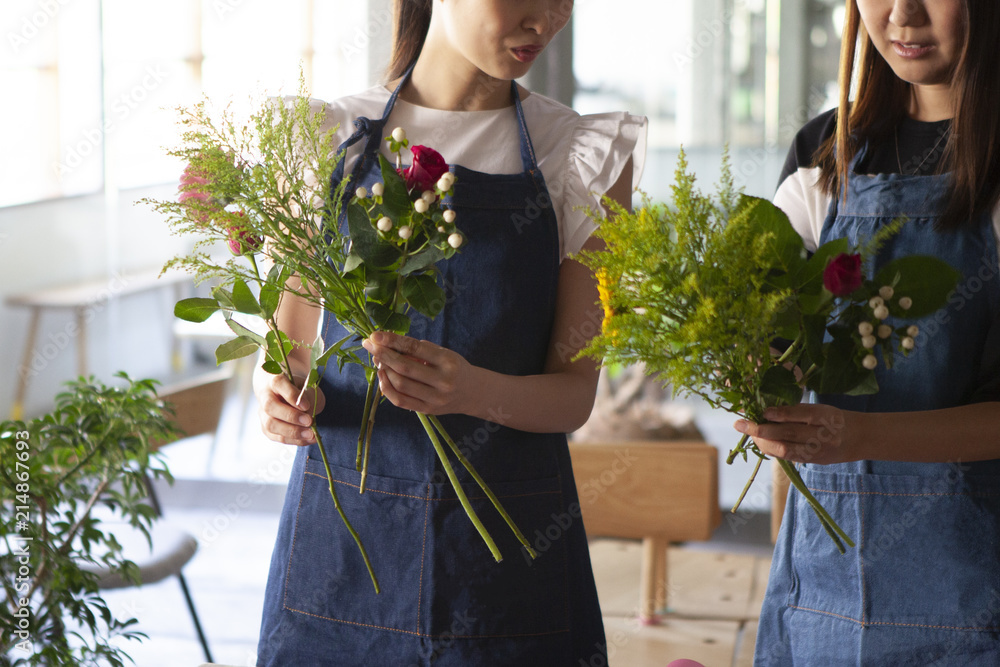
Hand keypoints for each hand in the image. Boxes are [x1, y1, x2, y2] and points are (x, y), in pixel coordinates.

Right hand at [256, 373, 325, 445]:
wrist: (287, 396)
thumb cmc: (300, 390)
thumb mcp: (308, 387)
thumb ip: (308, 397)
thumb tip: (307, 414)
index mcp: (275, 380)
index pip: (278, 384)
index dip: (291, 395)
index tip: (306, 405)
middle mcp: (265, 396)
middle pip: (270, 406)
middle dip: (290, 416)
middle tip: (309, 421)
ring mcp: (263, 413)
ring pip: (270, 424)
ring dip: (292, 432)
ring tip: (311, 434)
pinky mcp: (266, 428)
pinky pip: (277, 437)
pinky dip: (294, 440)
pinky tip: (308, 439)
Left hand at [362, 331, 472, 414]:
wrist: (472, 392)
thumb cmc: (454, 367)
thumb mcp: (443, 353)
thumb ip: (418, 350)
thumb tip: (387, 344)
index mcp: (447, 361)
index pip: (415, 348)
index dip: (393, 341)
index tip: (375, 335)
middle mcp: (442, 381)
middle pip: (404, 367)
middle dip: (383, 355)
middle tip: (370, 345)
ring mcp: (435, 398)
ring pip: (400, 384)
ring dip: (384, 370)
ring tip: (378, 360)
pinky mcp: (428, 410)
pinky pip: (400, 400)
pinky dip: (387, 388)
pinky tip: (382, 376)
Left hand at [733, 404, 864, 464]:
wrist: (859, 439)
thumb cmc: (834, 418)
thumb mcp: (820, 408)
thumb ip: (796, 411)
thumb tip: (765, 411)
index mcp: (825, 416)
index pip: (798, 414)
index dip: (777, 413)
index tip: (760, 410)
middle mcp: (821, 435)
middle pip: (787, 433)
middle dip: (760, 429)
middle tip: (741, 423)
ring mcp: (817, 451)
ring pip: (784, 449)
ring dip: (762, 441)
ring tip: (748, 433)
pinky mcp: (812, 461)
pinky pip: (788, 456)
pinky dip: (772, 449)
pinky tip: (761, 442)